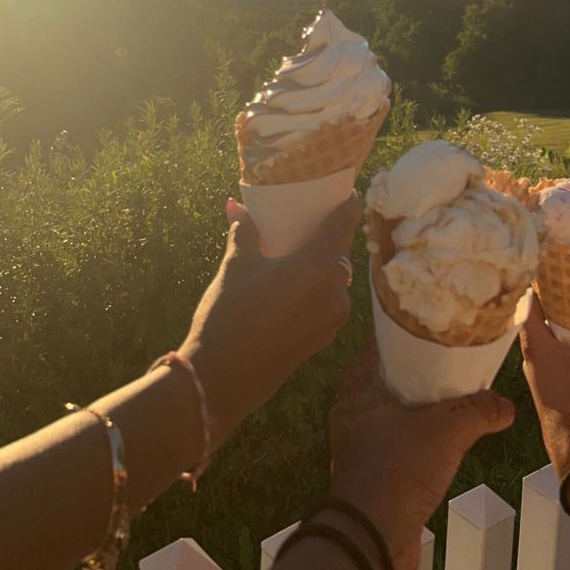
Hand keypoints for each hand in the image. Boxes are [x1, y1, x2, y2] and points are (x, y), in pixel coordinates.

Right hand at [181, 193, 361, 447]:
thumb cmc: (229, 314)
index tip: (345, 190)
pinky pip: (326, 302)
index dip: (347, 204)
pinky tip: (288, 289)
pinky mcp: (323, 339)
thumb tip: (234, 205)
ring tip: (292, 258)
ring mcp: (333, 318)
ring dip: (319, 267)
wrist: (222, 379)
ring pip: (333, 279)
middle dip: (326, 237)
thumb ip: (243, 232)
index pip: (346, 222)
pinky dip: (314, 290)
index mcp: (319, 265)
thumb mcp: (236, 266)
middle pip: (340, 251)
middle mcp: (336, 290)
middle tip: (306, 224)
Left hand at [328, 340, 514, 569]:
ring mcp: (362, 441)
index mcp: (359, 386)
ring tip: (457, 399)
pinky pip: (401, 441)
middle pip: (394, 377)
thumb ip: (478, 410)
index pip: (383, 343)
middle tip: (455, 362)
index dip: (409, 333)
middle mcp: (355, 409)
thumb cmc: (399, 468)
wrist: (372, 537)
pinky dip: (422, 437)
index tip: (437, 329)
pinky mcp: (374, 470)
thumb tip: (506, 406)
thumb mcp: (446, 430)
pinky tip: (446, 439)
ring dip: (425, 408)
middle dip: (424, 372)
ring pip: (398, 411)